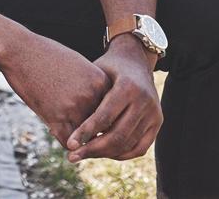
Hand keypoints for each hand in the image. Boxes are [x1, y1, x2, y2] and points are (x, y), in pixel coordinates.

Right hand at [0, 33, 110, 149]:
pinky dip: (66, 144)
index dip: (104, 120)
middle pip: (102, 127)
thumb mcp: (77, 64)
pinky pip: (67, 142)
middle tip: (85, 134)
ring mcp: (75, 107)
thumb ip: (91, 85)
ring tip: (73, 139)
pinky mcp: (56, 117)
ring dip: (81, 142)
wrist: (18, 48)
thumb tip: (96, 106)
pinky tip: (58, 134)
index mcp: (101, 82)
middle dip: (94, 133)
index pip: (112, 112)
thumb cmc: (45, 54)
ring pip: (86, 138)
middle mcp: (93, 96)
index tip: (95, 122)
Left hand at [64, 37, 162, 161]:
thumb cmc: (107, 66)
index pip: (105, 117)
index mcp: (128, 87)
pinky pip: (140, 148)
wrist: (135, 60)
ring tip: (84, 155)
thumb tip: (60, 125)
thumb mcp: (95, 73)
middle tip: (73, 157)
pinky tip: (102, 154)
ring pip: (129, 145)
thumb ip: (86, 96)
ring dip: (105, 154)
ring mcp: (154, 114)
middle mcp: (145, 102)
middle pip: (118, 136)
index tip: (69, 145)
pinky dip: (121, 154)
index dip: (86, 133)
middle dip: (93, 149)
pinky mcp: (158, 124)